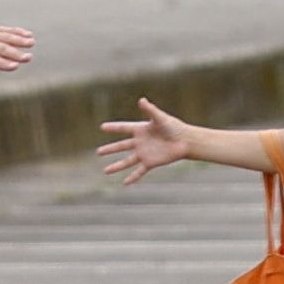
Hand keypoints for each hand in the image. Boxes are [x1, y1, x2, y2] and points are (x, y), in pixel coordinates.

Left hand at [0, 13, 35, 90]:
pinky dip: (18, 32)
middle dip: (16, 53)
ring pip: (6, 38)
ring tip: (32, 42)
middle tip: (28, 58)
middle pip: (1, 49)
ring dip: (20, 40)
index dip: (3, 63)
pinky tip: (29, 35)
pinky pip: (6, 30)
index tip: (15, 66)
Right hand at [93, 98, 209, 180]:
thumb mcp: (160, 117)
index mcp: (140, 129)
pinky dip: (133, 177)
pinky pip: (139, 171)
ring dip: (116, 166)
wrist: (185, 141)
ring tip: (105, 171)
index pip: (123, 128)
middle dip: (110, 149)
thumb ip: (150, 110)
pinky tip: (125, 183)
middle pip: (121, 146)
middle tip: (98, 152)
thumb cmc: (173, 127)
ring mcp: (144, 153)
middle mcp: (140, 142)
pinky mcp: (151, 162)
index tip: (102, 127)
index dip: (113, 128)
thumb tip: (141, 100)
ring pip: (127, 161)